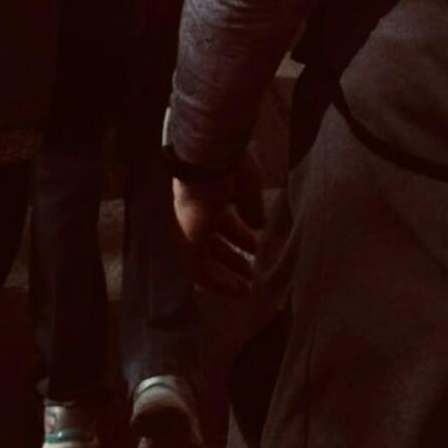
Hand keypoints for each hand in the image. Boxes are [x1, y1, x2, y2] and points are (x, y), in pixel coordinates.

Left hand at [172, 156, 264, 294]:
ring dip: (226, 275)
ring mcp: (190, 230)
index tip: (255, 249)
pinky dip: (217, 282)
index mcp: (210, 197)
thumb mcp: (248, 185)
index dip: (240, 236)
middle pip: (215, 243)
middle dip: (233, 258)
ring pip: (207, 260)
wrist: (208, 158)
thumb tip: (259, 225)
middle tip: (250, 273)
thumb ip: (252, 206)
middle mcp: (197, 215)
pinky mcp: (188, 243)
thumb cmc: (230, 163)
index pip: (224, 223)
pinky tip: (234, 289)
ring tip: (245, 288)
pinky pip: (200, 271)